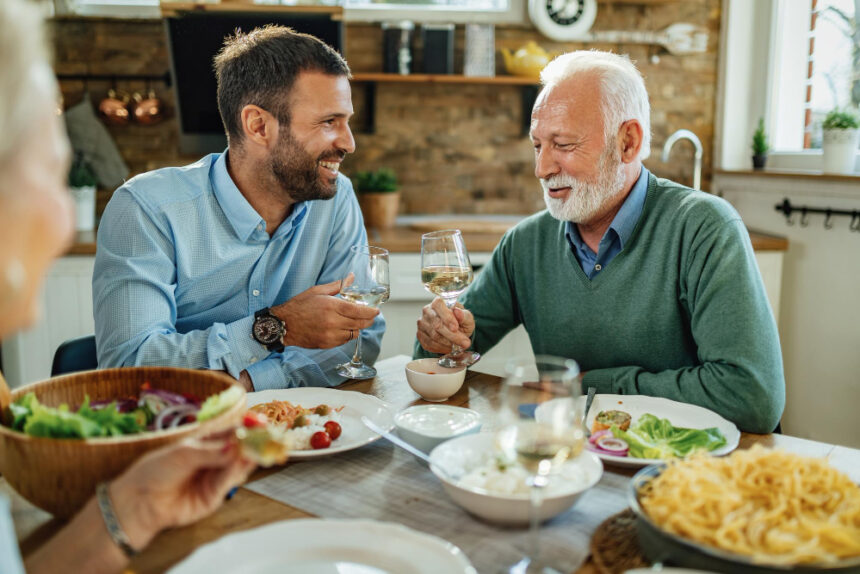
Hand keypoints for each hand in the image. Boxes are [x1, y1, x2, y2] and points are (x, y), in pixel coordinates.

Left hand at [109, 435, 254, 550]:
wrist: (140, 501)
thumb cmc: (156, 470)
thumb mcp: (184, 453)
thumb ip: (212, 451)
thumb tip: (237, 446)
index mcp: (206, 442)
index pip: (232, 432)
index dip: (247, 426)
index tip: (260, 422)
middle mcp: (214, 459)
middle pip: (239, 449)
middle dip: (253, 443)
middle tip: (265, 436)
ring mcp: (215, 477)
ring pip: (238, 466)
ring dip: (248, 457)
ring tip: (255, 449)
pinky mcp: (214, 496)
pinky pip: (229, 482)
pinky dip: (236, 472)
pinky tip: (241, 462)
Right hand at [271, 275, 378, 348]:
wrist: (283, 325)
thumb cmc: (299, 306)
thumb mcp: (317, 291)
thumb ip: (337, 285)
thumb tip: (352, 277)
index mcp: (331, 306)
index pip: (358, 311)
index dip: (371, 312)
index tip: (376, 311)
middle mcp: (333, 321)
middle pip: (360, 323)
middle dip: (368, 320)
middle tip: (371, 316)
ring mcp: (330, 334)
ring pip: (354, 333)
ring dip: (358, 327)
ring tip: (355, 321)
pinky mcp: (327, 344)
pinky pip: (344, 340)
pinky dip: (347, 335)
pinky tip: (343, 328)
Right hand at [416, 297, 474, 353]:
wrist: (454, 331)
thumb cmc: (460, 322)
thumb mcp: (467, 318)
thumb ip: (464, 315)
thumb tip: (458, 312)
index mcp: (438, 302)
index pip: (438, 306)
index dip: (447, 317)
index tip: (456, 328)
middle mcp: (427, 311)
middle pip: (437, 324)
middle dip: (453, 336)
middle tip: (465, 343)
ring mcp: (422, 323)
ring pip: (434, 336)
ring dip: (448, 343)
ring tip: (459, 346)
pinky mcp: (420, 335)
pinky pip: (429, 344)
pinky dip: (441, 348)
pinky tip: (449, 348)